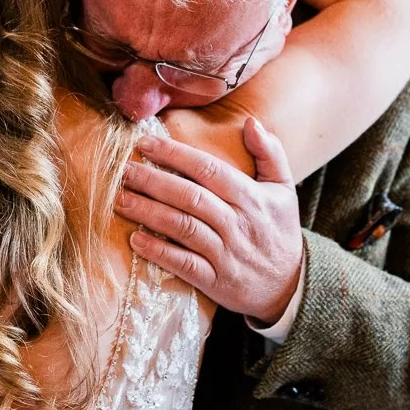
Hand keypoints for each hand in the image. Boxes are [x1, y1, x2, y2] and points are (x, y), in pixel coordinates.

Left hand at [116, 117, 302, 325]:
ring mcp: (226, 254)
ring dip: (148, 212)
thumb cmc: (279, 230)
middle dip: (152, 181)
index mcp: (251, 198)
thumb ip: (270, 153)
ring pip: (183, 228)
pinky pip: (184, 265)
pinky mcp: (216, 281)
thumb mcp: (284, 189)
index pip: (208, 169)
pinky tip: (135, 239)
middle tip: (122, 169)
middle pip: (189, 197)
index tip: (145, 143)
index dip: (175, 154)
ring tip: (119, 199)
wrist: (290, 286)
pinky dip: (159, 252)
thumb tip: (250, 122)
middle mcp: (237, 224)